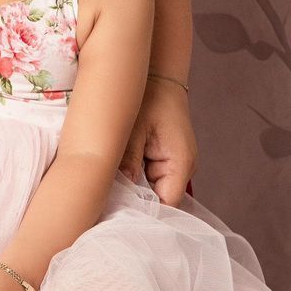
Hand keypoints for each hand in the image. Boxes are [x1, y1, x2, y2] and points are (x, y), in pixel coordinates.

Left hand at [121, 77, 194, 205]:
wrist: (159, 77)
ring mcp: (176, 164)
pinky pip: (151, 178)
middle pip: (159, 200)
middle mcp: (183, 168)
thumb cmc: (149, 99)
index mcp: (180, 163)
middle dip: (135, 201)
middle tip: (107, 199)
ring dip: (135, 188)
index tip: (117, 213)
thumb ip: (128, 163)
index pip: (166, 204)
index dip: (143, 212)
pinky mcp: (167, 160)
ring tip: (112, 183)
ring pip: (153, 190)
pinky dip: (136, 177)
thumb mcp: (133, 131)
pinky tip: (120, 171)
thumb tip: (118, 194)